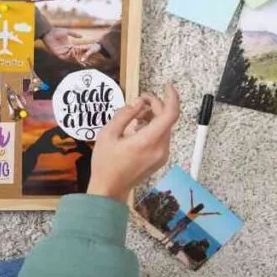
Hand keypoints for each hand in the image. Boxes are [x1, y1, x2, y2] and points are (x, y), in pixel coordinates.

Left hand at [41, 27, 81, 61]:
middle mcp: (65, 49)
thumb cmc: (57, 31)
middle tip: (83, 60)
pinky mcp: (56, 53)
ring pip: (68, 57)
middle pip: (72, 55)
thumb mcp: (67, 32)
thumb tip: (82, 36)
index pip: (75, 50)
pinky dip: (67, 57)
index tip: (85, 54)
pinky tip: (71, 55)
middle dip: (77, 58)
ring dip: (73, 58)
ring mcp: (61, 51)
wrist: (49, 32)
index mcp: (68, 45)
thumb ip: (74, 34)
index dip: (79, 53)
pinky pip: (62, 57)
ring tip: (78, 58)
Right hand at [87, 84, 179, 202]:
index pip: (170, 114)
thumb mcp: (108, 134)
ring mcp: (162, 155)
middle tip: (138, 102)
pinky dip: (153, 128)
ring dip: (153, 117)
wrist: (109, 190)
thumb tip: (137, 103)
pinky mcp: (160, 159)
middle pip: (166, 119)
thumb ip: (124, 115)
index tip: (166, 85)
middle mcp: (160, 148)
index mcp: (148, 141)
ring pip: (164, 128)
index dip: (171, 96)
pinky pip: (162, 137)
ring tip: (135, 116)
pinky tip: (137, 129)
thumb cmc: (105, 164)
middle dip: (155, 106)